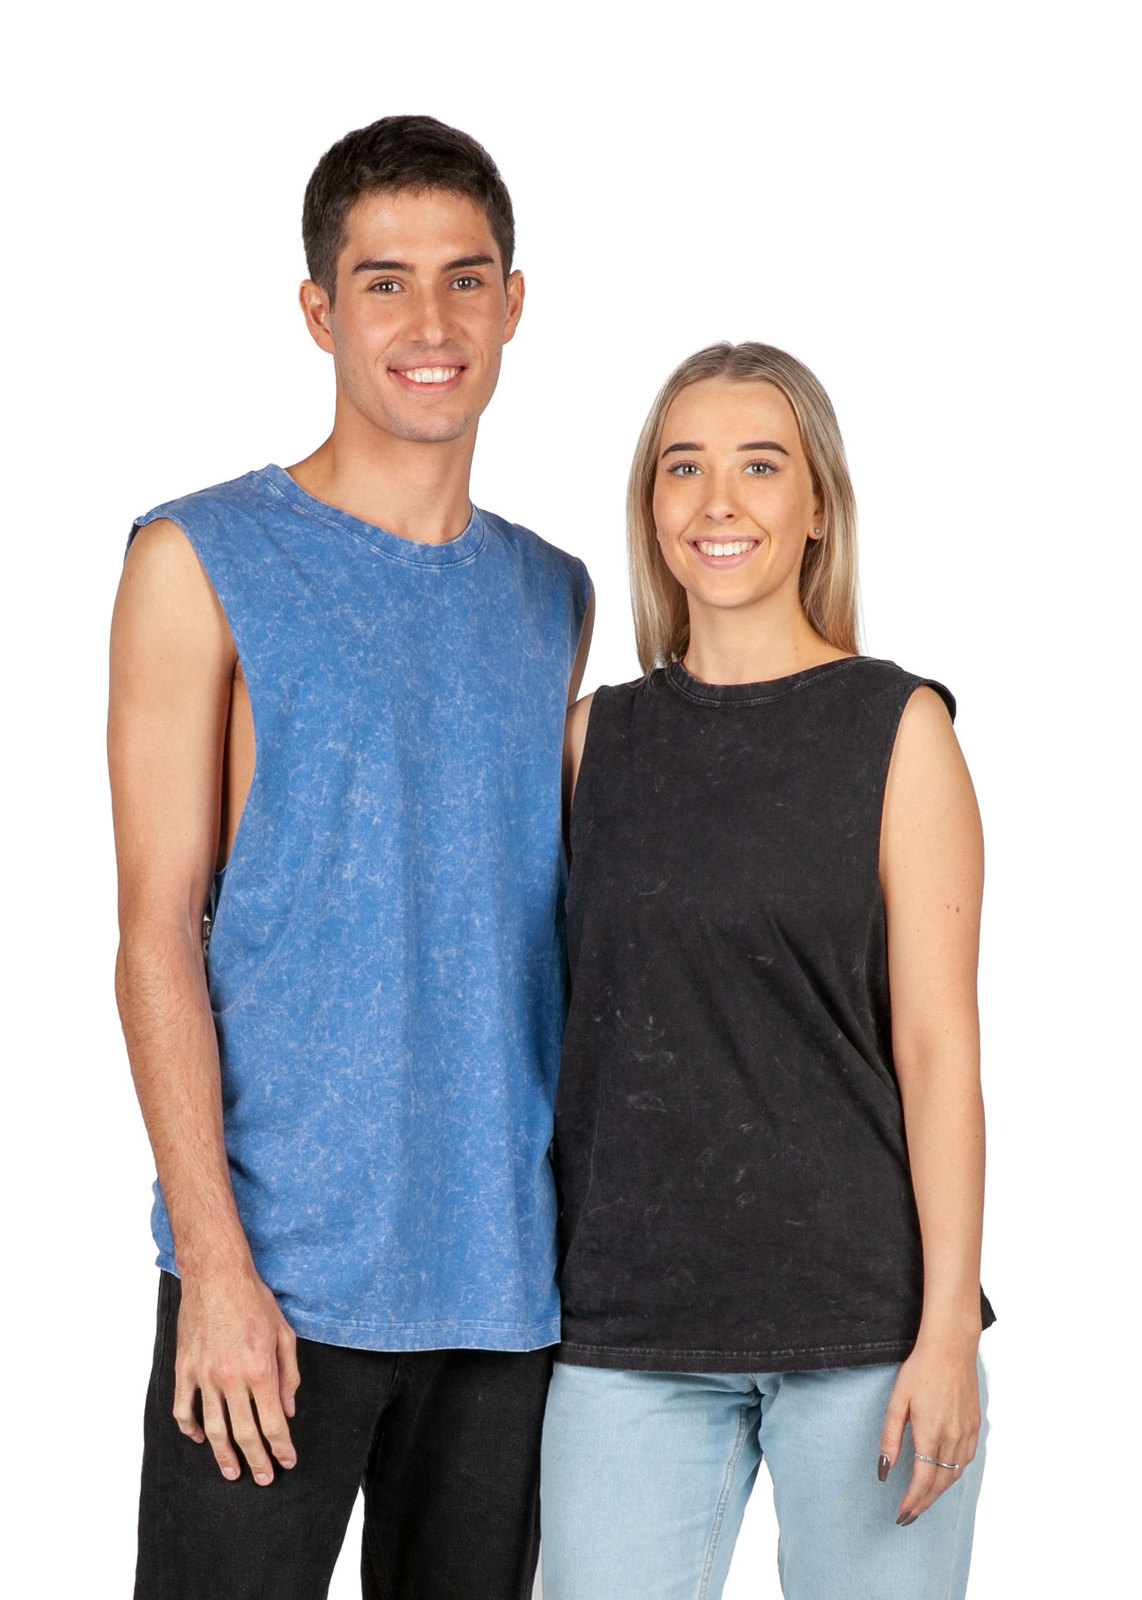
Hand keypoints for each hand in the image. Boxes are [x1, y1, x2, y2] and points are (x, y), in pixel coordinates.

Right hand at [172, 1265, 300, 1484]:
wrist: (217, 1274)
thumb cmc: (255, 1300)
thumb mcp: (284, 1334)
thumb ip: (289, 1375)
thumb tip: (288, 1410)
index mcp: (260, 1369)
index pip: (273, 1422)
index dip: (281, 1447)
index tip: (287, 1462)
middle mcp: (231, 1378)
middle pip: (244, 1432)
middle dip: (256, 1460)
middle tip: (264, 1478)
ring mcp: (203, 1375)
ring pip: (212, 1427)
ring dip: (223, 1454)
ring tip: (232, 1472)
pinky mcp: (184, 1368)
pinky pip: (182, 1407)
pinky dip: (189, 1427)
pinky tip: (199, 1438)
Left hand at [878, 1335, 979, 1524]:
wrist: (951, 1347)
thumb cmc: (920, 1370)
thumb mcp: (897, 1401)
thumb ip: (890, 1437)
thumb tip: (884, 1469)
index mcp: (931, 1432)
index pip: (922, 1480)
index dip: (912, 1501)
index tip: (901, 1514)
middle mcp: (953, 1437)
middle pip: (939, 1483)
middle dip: (924, 1503)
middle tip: (909, 1515)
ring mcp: (966, 1433)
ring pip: (955, 1474)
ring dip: (939, 1491)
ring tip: (923, 1499)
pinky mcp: (974, 1426)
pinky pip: (965, 1460)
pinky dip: (953, 1474)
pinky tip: (943, 1475)